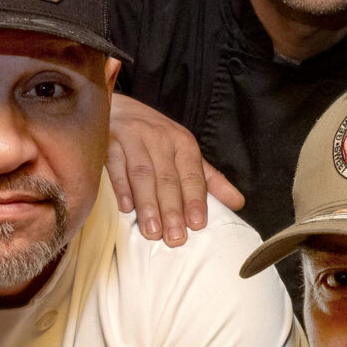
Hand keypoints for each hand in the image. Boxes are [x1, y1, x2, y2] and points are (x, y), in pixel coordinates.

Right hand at [105, 93, 243, 244]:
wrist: (118, 108)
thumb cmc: (155, 137)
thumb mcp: (185, 153)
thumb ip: (209, 179)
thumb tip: (238, 202)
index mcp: (183, 143)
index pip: (192, 174)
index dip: (195, 199)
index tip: (196, 224)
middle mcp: (160, 138)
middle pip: (167, 178)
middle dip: (172, 210)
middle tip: (175, 238)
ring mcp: (133, 138)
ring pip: (142, 175)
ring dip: (148, 205)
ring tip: (152, 232)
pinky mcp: (108, 140)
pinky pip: (115, 165)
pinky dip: (121, 187)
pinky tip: (126, 208)